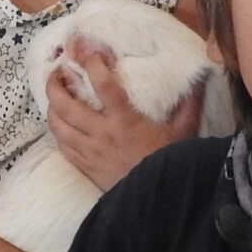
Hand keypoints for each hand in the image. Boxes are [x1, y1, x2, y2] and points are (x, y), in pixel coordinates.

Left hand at [46, 41, 202, 191]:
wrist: (158, 200)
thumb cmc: (170, 162)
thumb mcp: (184, 131)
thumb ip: (190, 102)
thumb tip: (200, 77)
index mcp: (125, 120)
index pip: (103, 84)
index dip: (93, 63)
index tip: (89, 51)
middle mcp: (102, 134)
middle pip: (65, 105)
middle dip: (55, 84)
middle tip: (56, 72)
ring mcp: (90, 152)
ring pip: (57, 126)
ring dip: (51, 107)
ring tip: (53, 95)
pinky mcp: (85, 167)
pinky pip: (62, 147)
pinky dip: (57, 132)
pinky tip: (60, 124)